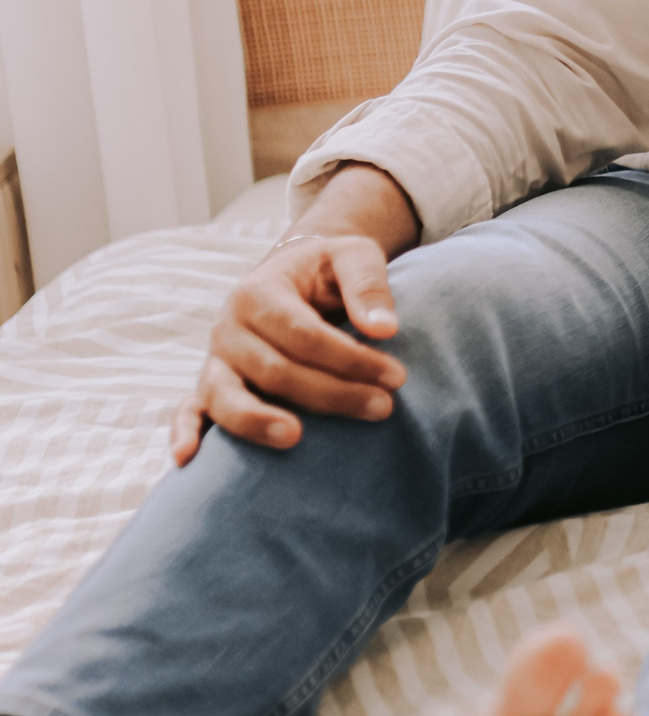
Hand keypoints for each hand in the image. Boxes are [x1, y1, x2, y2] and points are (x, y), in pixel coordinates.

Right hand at [174, 232, 406, 464]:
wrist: (294, 272)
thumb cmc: (327, 268)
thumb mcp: (354, 256)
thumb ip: (368, 286)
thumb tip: (385, 329)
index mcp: (258, 292)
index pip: (304, 334)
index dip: (350, 358)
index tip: (397, 377)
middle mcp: (228, 327)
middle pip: (274, 370)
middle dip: (331, 393)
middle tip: (383, 408)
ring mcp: (215, 360)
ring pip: (228, 396)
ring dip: (259, 420)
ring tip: (295, 438)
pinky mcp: (210, 384)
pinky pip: (189, 409)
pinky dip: (185, 432)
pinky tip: (188, 459)